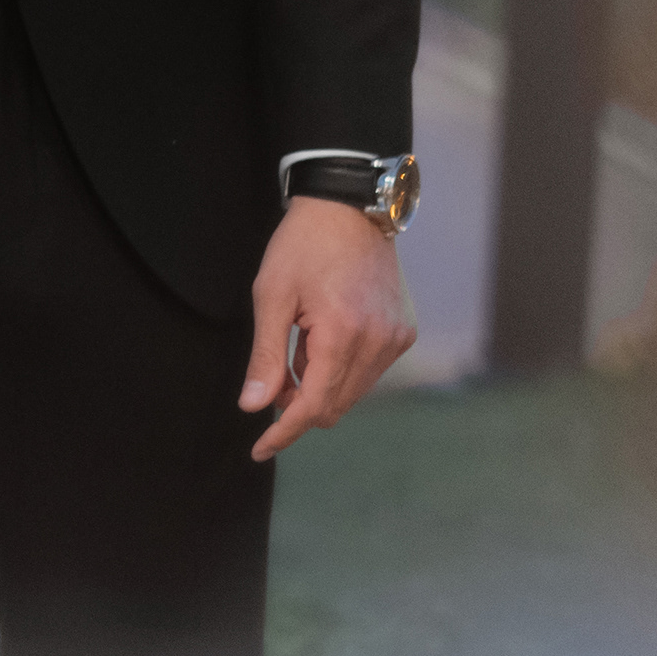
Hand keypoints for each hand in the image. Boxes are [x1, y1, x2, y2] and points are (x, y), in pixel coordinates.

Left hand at [242, 195, 414, 459]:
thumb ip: (266, 355)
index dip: (284, 431)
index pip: (313, 406)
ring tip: (295, 352)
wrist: (347, 207)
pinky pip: (368, 371)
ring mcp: (395, 338)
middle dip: (298, 406)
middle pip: (334, 404)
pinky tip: (319, 343)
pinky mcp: (403, 331)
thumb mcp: (271, 296)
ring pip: (352, 391)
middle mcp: (378, 343)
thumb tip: (254, 405)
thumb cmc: (301, 246)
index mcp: (342, 335)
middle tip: (270, 385)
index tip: (259, 448)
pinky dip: (340, 371)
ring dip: (319, 387)